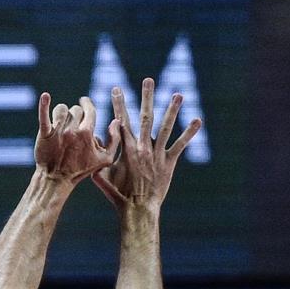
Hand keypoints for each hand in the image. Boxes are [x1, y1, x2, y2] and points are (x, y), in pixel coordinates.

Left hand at [34, 93, 115, 183]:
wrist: (57, 179)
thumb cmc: (81, 169)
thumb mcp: (104, 159)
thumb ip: (114, 139)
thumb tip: (116, 121)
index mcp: (87, 133)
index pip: (89, 110)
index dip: (88, 104)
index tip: (85, 102)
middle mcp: (73, 130)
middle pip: (75, 110)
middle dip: (75, 114)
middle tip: (73, 123)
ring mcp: (58, 132)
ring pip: (61, 110)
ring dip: (62, 113)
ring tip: (61, 122)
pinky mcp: (44, 134)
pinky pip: (43, 116)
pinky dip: (44, 105)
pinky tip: (45, 96)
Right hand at [93, 77, 201, 210]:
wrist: (136, 209)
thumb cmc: (117, 195)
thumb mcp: (101, 177)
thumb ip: (97, 161)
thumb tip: (91, 147)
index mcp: (126, 149)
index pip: (121, 121)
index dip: (118, 104)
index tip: (116, 89)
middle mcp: (142, 147)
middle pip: (145, 117)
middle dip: (146, 97)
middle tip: (148, 80)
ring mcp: (157, 154)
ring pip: (165, 127)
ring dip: (172, 110)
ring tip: (178, 94)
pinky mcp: (168, 162)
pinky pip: (180, 145)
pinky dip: (189, 133)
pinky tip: (197, 120)